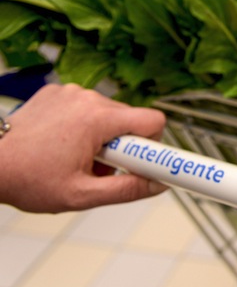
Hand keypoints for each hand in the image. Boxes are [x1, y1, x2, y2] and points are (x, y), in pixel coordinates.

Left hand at [0, 84, 167, 212]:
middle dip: (124, 145)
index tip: (144, 163)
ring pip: (109, 114)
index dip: (153, 145)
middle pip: (130, 119)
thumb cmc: (27, 179)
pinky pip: (87, 107)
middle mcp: (87, 98)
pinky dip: (83, 125)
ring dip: (103, 136)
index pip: (153, 121)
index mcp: (97, 119)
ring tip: (76, 157)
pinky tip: (63, 143)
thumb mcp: (82, 195)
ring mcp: (71, 92)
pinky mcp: (58, 91)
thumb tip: (158, 185)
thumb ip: (127, 190)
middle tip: (100, 167)